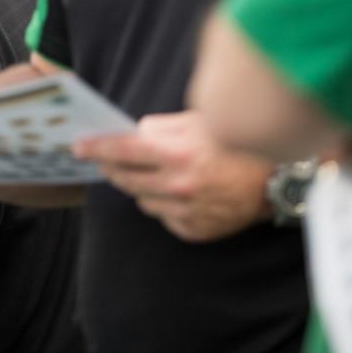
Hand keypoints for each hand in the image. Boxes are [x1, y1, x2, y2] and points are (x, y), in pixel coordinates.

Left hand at [74, 110, 272, 241]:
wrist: (274, 181)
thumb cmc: (236, 142)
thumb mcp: (199, 121)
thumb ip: (161, 127)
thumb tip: (133, 134)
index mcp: (178, 153)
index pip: (123, 150)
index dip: (97, 148)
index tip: (77, 146)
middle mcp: (178, 185)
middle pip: (125, 179)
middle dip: (112, 168)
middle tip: (107, 159)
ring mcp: (186, 212)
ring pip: (142, 200)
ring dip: (142, 186)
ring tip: (162, 173)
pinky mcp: (194, 232)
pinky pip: (163, 216)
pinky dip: (165, 204)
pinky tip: (183, 192)